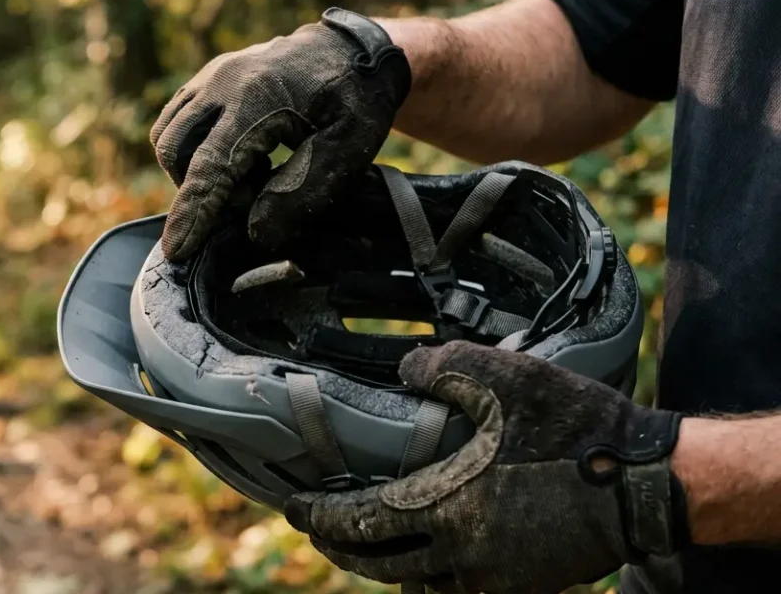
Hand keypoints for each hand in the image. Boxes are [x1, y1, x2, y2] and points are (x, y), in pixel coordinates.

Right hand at [150, 8, 410, 260]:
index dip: (193, 212)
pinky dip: (195, 150)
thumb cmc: (356, 101)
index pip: (210, 165)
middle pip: (176, 150)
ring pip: (168, 135)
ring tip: (249, 175)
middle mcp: (223, 81)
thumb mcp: (346, 150)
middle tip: (251, 198)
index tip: (176, 251)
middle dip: (199, 189)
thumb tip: (256, 232)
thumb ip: (302, 192)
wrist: (356, 51)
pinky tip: (239, 157)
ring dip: (194, 170)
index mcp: (258, 99)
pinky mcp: (208, 79)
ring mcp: (211, 75)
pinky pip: (177, 121)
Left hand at [285, 341, 686, 593]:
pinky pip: (458, 590)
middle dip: (340, 546)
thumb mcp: (505, 379)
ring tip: (368, 540)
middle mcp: (461, 552)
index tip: (292, 507)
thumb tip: (406, 367)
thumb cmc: (576, 427)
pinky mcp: (524, 585)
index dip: (317, 516)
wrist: (647, 483)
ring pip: (416, 582)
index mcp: (446, 506)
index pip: (357, 522)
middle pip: (377, 562)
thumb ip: (444, 368)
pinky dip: (430, 575)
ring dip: (384, 563)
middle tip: (318, 527)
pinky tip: (430, 553)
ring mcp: (494, 577)